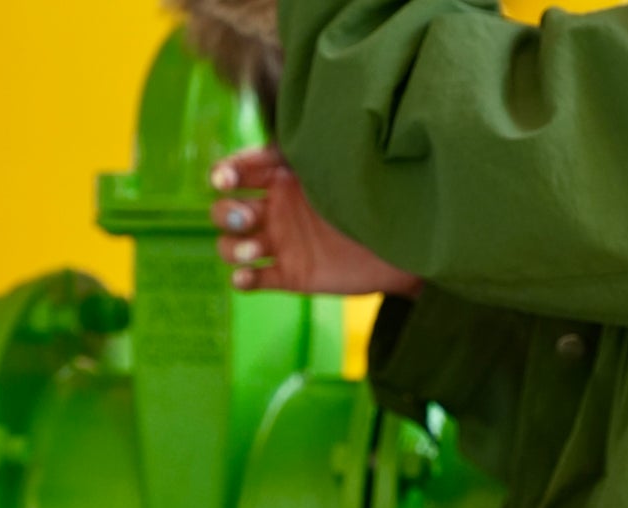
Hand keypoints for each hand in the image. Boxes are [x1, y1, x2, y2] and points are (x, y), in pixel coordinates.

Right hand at [212, 146, 422, 298]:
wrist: (402, 242)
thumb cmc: (372, 193)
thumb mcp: (336, 163)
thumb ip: (305, 145)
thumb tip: (280, 106)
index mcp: (281, 176)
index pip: (237, 172)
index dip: (224, 174)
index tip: (225, 178)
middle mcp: (275, 209)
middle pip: (226, 210)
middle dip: (226, 213)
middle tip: (246, 218)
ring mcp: (281, 243)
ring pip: (232, 246)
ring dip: (233, 247)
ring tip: (254, 250)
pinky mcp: (291, 275)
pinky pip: (253, 280)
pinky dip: (243, 280)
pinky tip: (246, 278)